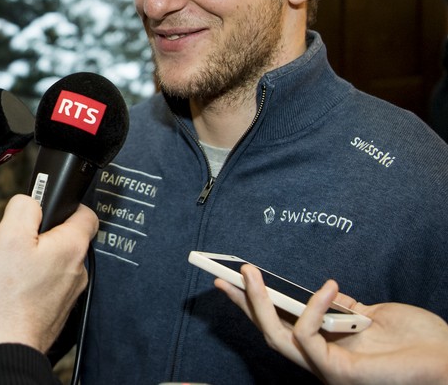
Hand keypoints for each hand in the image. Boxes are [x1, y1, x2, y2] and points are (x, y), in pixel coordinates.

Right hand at [0, 195, 98, 352]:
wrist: (7, 344)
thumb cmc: (6, 294)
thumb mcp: (7, 235)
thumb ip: (24, 207)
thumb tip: (30, 200)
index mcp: (72, 246)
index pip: (87, 213)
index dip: (67, 204)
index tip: (46, 207)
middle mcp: (77, 269)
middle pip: (67, 238)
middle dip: (43, 234)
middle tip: (17, 240)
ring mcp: (69, 292)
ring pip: (56, 262)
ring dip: (37, 259)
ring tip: (12, 266)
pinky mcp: (57, 309)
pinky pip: (48, 284)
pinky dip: (34, 281)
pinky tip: (14, 287)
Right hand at [216, 264, 447, 384]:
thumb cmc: (422, 342)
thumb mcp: (374, 315)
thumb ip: (343, 309)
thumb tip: (321, 293)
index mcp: (330, 349)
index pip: (283, 325)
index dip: (255, 305)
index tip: (234, 279)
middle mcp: (324, 363)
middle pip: (270, 333)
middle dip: (243, 304)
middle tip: (224, 276)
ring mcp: (329, 370)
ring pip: (277, 337)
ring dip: (257, 303)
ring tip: (249, 272)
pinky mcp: (340, 373)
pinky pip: (308, 338)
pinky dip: (311, 310)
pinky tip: (326, 286)